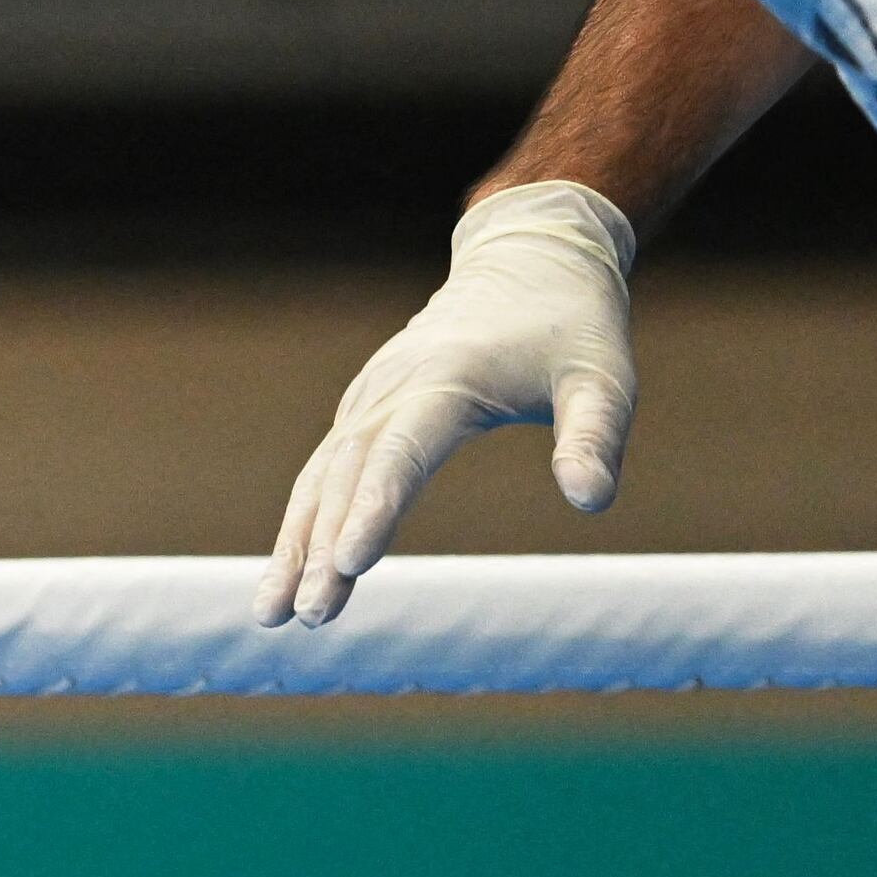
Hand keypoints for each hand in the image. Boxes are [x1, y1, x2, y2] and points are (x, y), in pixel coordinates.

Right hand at [259, 182, 634, 627]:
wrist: (527, 260)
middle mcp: (392, 390)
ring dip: (292, 548)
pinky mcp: (359, 416)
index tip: (350, 564)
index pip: (402, 452)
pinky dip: (298, 527)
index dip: (376, 508)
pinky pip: (320, 477)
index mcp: (448, 379)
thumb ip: (595, 437)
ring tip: (271, 616)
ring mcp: (367, 402)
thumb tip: (591, 502)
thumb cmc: (572, 326)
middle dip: (322, 548)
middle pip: (347, 478)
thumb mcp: (604, 376)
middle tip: (315, 616)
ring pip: (319, 482)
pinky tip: (285, 578)